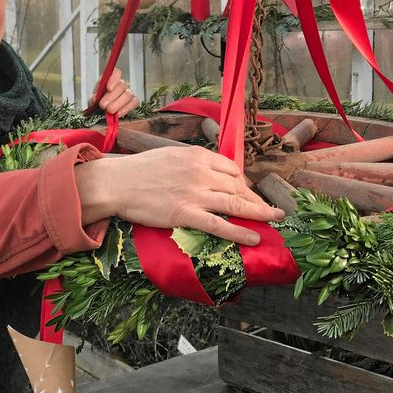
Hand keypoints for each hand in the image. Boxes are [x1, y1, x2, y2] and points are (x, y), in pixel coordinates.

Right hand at [75, 146, 284, 245]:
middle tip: (270, 210)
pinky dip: (239, 232)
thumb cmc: (139, 170)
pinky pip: (218, 225)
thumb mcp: (171, 156)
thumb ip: (193, 163)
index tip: (250, 193)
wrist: (117, 182)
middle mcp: (201, 173)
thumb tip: (209, 173)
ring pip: (234, 204)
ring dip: (259, 213)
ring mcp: (194, 194)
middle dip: (257, 200)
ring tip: (275, 220)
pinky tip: (253, 237)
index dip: (244, 183)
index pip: (231, 170)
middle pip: (238, 187)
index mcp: (197, 156)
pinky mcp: (185, 214)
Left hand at [88, 68, 138, 116]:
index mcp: (109, 80)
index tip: (108, 88)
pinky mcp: (133, 103)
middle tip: (103, 105)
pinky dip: (126, 109)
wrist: (100, 115)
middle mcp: (120, 85)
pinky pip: (134, 103)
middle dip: (111, 96)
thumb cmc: (97, 106)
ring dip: (118, 103)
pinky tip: (118, 114)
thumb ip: (93, 99)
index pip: (116, 73)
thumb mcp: (92, 101)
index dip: (113, 79)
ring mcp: (128, 94)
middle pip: (121, 86)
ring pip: (128, 95)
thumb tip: (95, 99)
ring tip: (109, 111)